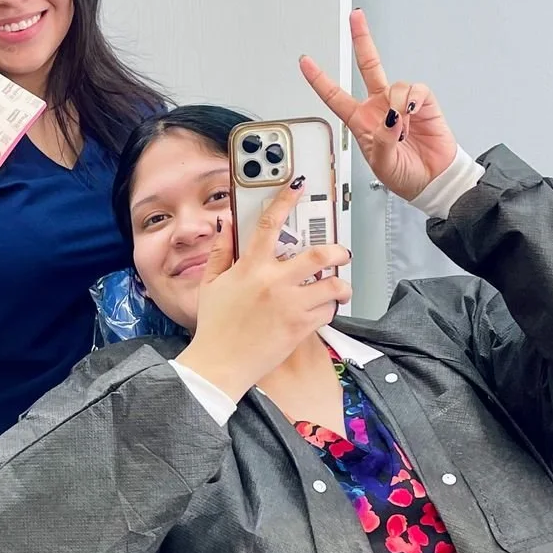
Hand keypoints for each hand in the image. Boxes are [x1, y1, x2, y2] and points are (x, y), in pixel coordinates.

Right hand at [175, 203, 352, 402]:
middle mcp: (274, 282)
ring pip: (333, 285)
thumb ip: (221, 252)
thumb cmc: (214, 327)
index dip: (286, 201)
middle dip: (338, 251)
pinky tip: (322, 308)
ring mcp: (291, 305)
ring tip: (338, 287)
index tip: (297, 189)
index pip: (270, 224)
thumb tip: (227, 225)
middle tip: (341, 253)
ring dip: (340, 285)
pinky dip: (329, 308)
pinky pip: (328, 311)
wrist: (220, 364)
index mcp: (250, 268)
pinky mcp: (300, 327)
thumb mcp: (210, 284)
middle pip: (320, 255)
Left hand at [300, 10, 457, 200]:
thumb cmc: (403, 175)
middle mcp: (378, 106)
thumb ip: (382, 140)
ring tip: (401, 127)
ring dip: (396, 104)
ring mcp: (400, 103)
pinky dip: (413, 100)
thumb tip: (390, 117)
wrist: (432, 180)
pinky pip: (415, 90)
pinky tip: (412, 114)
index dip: (319, 79)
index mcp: (360, 120)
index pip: (334, 95)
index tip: (305, 61)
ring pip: (394, 84)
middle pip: (367, 65)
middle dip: (362, 39)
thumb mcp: (382, 163)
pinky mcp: (423, 104)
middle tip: (355, 17)